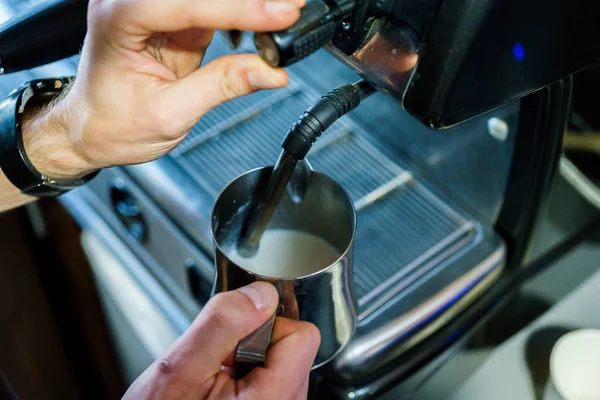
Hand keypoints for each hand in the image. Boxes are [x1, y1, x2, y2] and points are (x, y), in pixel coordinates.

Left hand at [22, 0, 304, 179]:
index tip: (281, 14)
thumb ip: (221, 85)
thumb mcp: (170, 113)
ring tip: (287, 13)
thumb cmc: (112, 123)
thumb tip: (269, 71)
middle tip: (292, 7)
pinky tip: (268, 19)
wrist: (92, 129)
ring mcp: (155, 8)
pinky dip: (244, 13)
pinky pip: (215, 7)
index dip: (240, 9)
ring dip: (250, 6)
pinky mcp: (174, 18)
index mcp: (120, 19)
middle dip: (250, 2)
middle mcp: (134, 3)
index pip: (187, 4)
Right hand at [123, 282, 319, 399]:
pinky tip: (221, 384)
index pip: (302, 335)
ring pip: (279, 354)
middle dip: (250, 341)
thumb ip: (222, 325)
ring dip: (245, 356)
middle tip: (217, 364)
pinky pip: (270, 371)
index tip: (234, 339)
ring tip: (216, 377)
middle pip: (290, 342)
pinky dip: (244, 370)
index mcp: (275, 399)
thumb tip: (261, 293)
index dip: (263, 325)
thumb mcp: (179, 368)